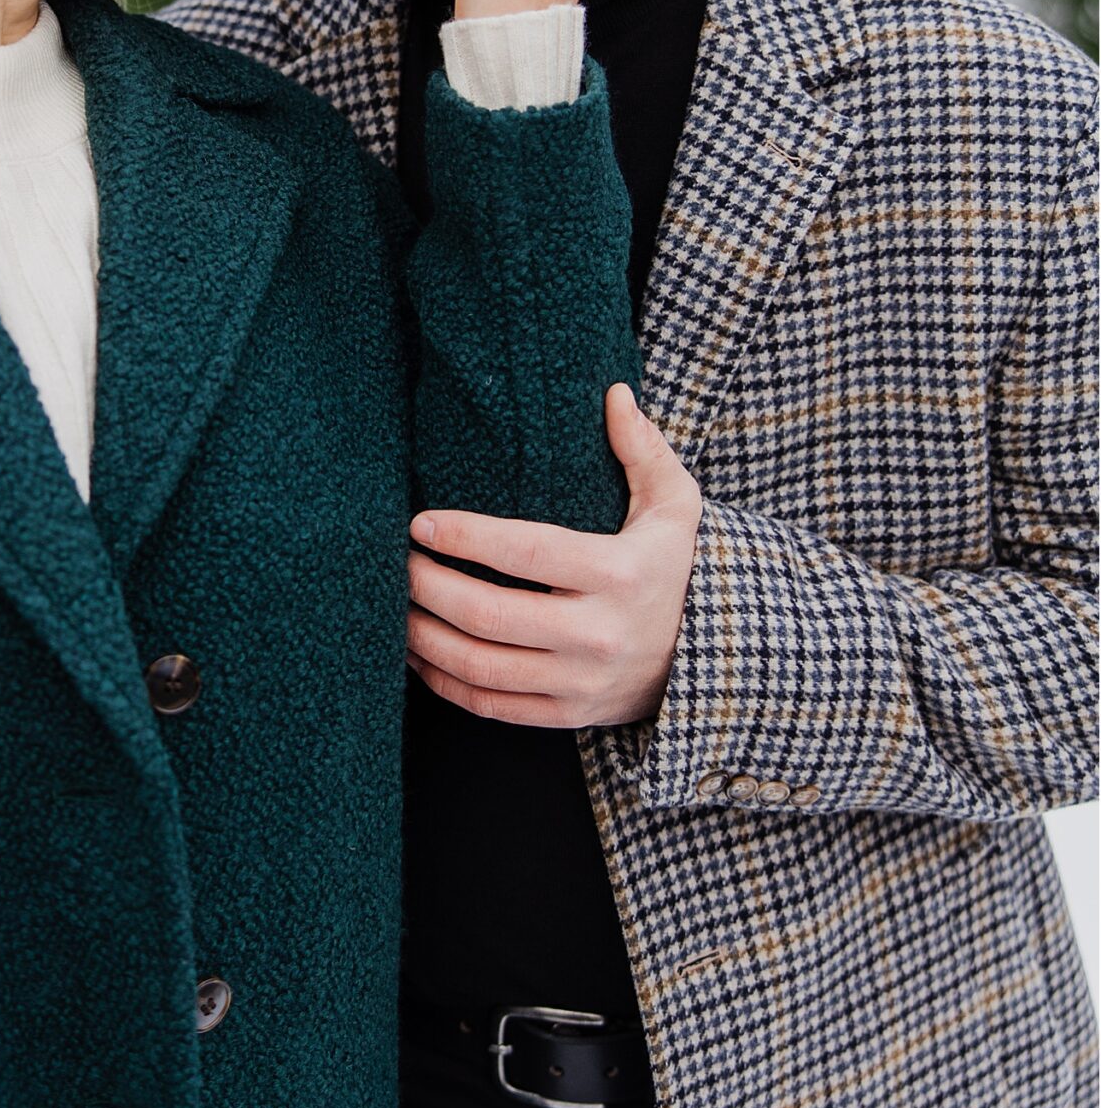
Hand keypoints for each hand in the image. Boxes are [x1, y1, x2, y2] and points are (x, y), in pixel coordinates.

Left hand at [406, 385, 701, 725]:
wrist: (712, 655)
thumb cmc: (677, 566)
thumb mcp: (677, 505)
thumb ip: (644, 449)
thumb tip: (614, 392)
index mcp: (620, 574)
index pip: (528, 553)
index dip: (467, 537)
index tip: (420, 522)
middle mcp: (599, 635)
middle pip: (491, 615)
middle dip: (429, 587)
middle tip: (397, 562)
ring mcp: (582, 682)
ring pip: (482, 667)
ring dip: (425, 637)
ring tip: (395, 605)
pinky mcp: (570, 714)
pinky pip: (491, 706)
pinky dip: (445, 682)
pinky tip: (418, 652)